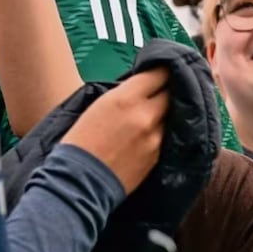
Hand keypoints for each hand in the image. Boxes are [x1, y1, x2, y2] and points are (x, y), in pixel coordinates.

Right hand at [61, 67, 169, 194]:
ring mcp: (155, 136)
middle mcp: (145, 114)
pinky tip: (162, 127)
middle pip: (173, 91)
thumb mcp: (99, 105)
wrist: (77, 182)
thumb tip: (146, 86)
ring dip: (171, 109)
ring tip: (167, 107)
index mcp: (125, 98)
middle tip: (171, 86)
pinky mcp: (159, 154)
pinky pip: (171, 133)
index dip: (165, 70)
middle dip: (172, 87)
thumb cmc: (80, 142)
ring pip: (175, 113)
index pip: (159, 74)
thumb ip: (126, 93)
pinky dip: (168, 128)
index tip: (167, 69)